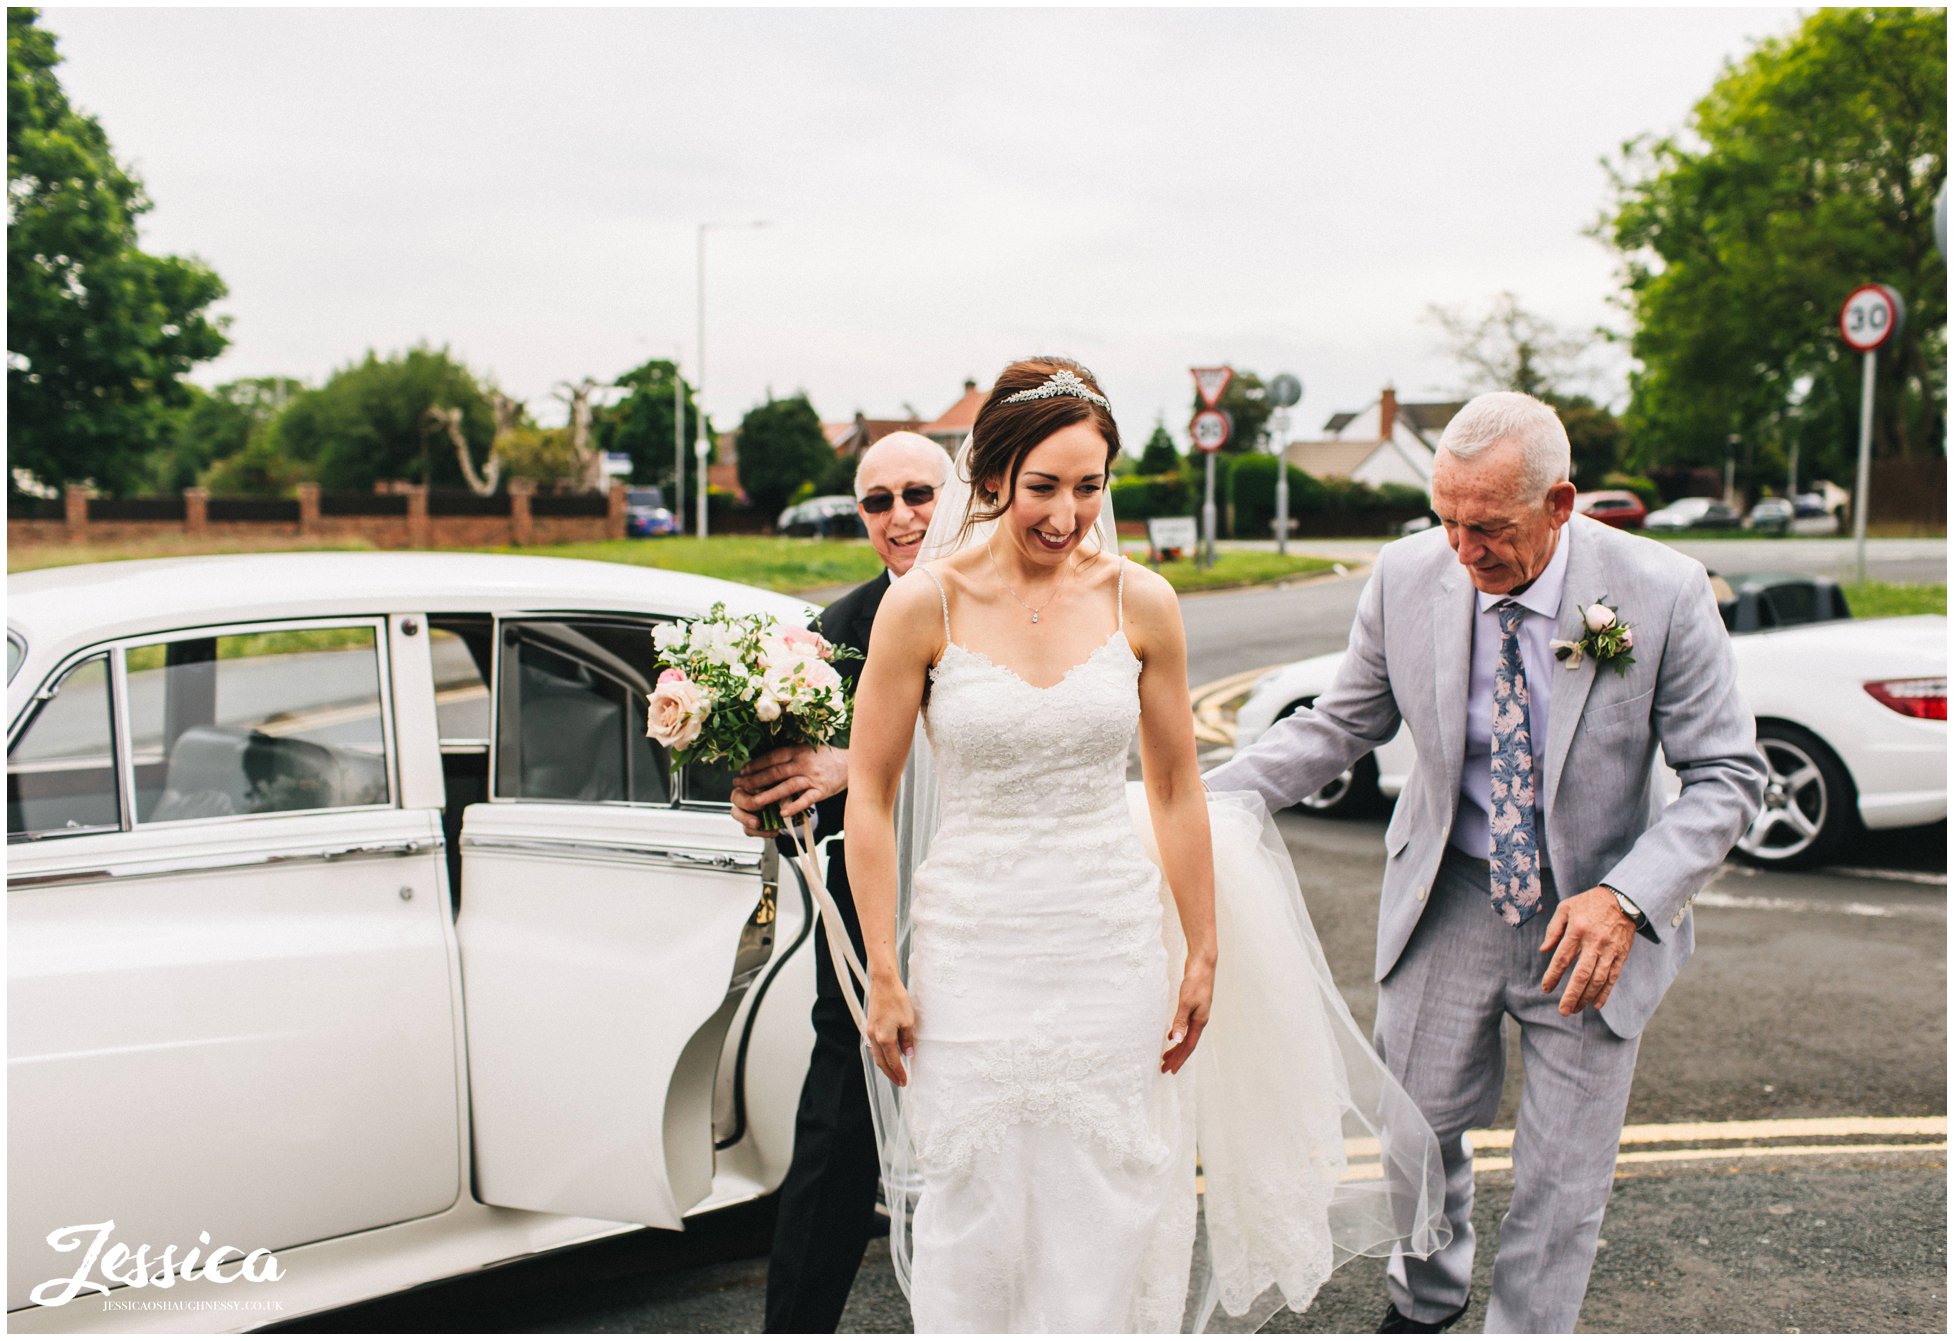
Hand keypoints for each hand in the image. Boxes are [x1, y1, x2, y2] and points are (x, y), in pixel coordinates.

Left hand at [728, 745, 848, 837]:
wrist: (850, 763)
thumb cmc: (825, 757)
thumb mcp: (806, 749)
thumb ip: (789, 755)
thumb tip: (766, 762)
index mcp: (798, 751)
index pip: (772, 757)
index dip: (756, 764)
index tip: (742, 771)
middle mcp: (803, 763)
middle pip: (775, 772)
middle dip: (755, 780)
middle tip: (740, 786)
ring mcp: (813, 778)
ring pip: (787, 786)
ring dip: (769, 795)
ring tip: (755, 802)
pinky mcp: (822, 791)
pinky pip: (806, 800)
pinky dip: (794, 806)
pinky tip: (783, 813)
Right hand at [866, 975, 916, 1086]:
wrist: (883, 983)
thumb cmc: (897, 1000)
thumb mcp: (908, 1021)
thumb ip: (907, 1040)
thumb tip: (908, 1054)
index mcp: (885, 1038)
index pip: (893, 1061)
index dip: (899, 1073)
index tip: (905, 1082)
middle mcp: (875, 1037)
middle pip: (881, 1062)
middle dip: (890, 1074)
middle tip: (899, 1082)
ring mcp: (870, 1032)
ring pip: (876, 1055)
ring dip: (885, 1065)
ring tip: (894, 1072)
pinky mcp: (870, 1026)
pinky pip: (875, 1046)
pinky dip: (881, 1055)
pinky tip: (887, 1055)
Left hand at [1162, 950, 1214, 1073]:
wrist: (1203, 964)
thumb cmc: (1196, 981)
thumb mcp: (1186, 1002)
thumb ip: (1180, 1021)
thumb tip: (1177, 1040)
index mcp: (1200, 1021)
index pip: (1188, 1046)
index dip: (1179, 1059)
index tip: (1170, 1070)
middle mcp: (1200, 1020)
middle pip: (1187, 1044)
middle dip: (1176, 1057)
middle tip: (1164, 1068)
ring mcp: (1198, 1013)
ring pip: (1186, 1036)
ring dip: (1177, 1047)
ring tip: (1166, 1056)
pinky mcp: (1194, 1006)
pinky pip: (1185, 1026)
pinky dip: (1178, 1033)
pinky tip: (1171, 1035)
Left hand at [1539, 887, 1636, 1015]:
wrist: (1623, 898)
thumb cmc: (1589, 903)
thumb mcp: (1566, 908)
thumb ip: (1553, 929)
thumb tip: (1543, 950)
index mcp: (1577, 930)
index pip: (1562, 958)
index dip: (1553, 975)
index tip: (1546, 989)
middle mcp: (1594, 942)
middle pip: (1582, 974)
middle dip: (1572, 995)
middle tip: (1563, 1011)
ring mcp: (1610, 950)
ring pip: (1598, 979)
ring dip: (1586, 997)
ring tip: (1575, 1009)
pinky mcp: (1621, 955)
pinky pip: (1613, 977)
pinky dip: (1605, 993)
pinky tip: (1595, 1005)